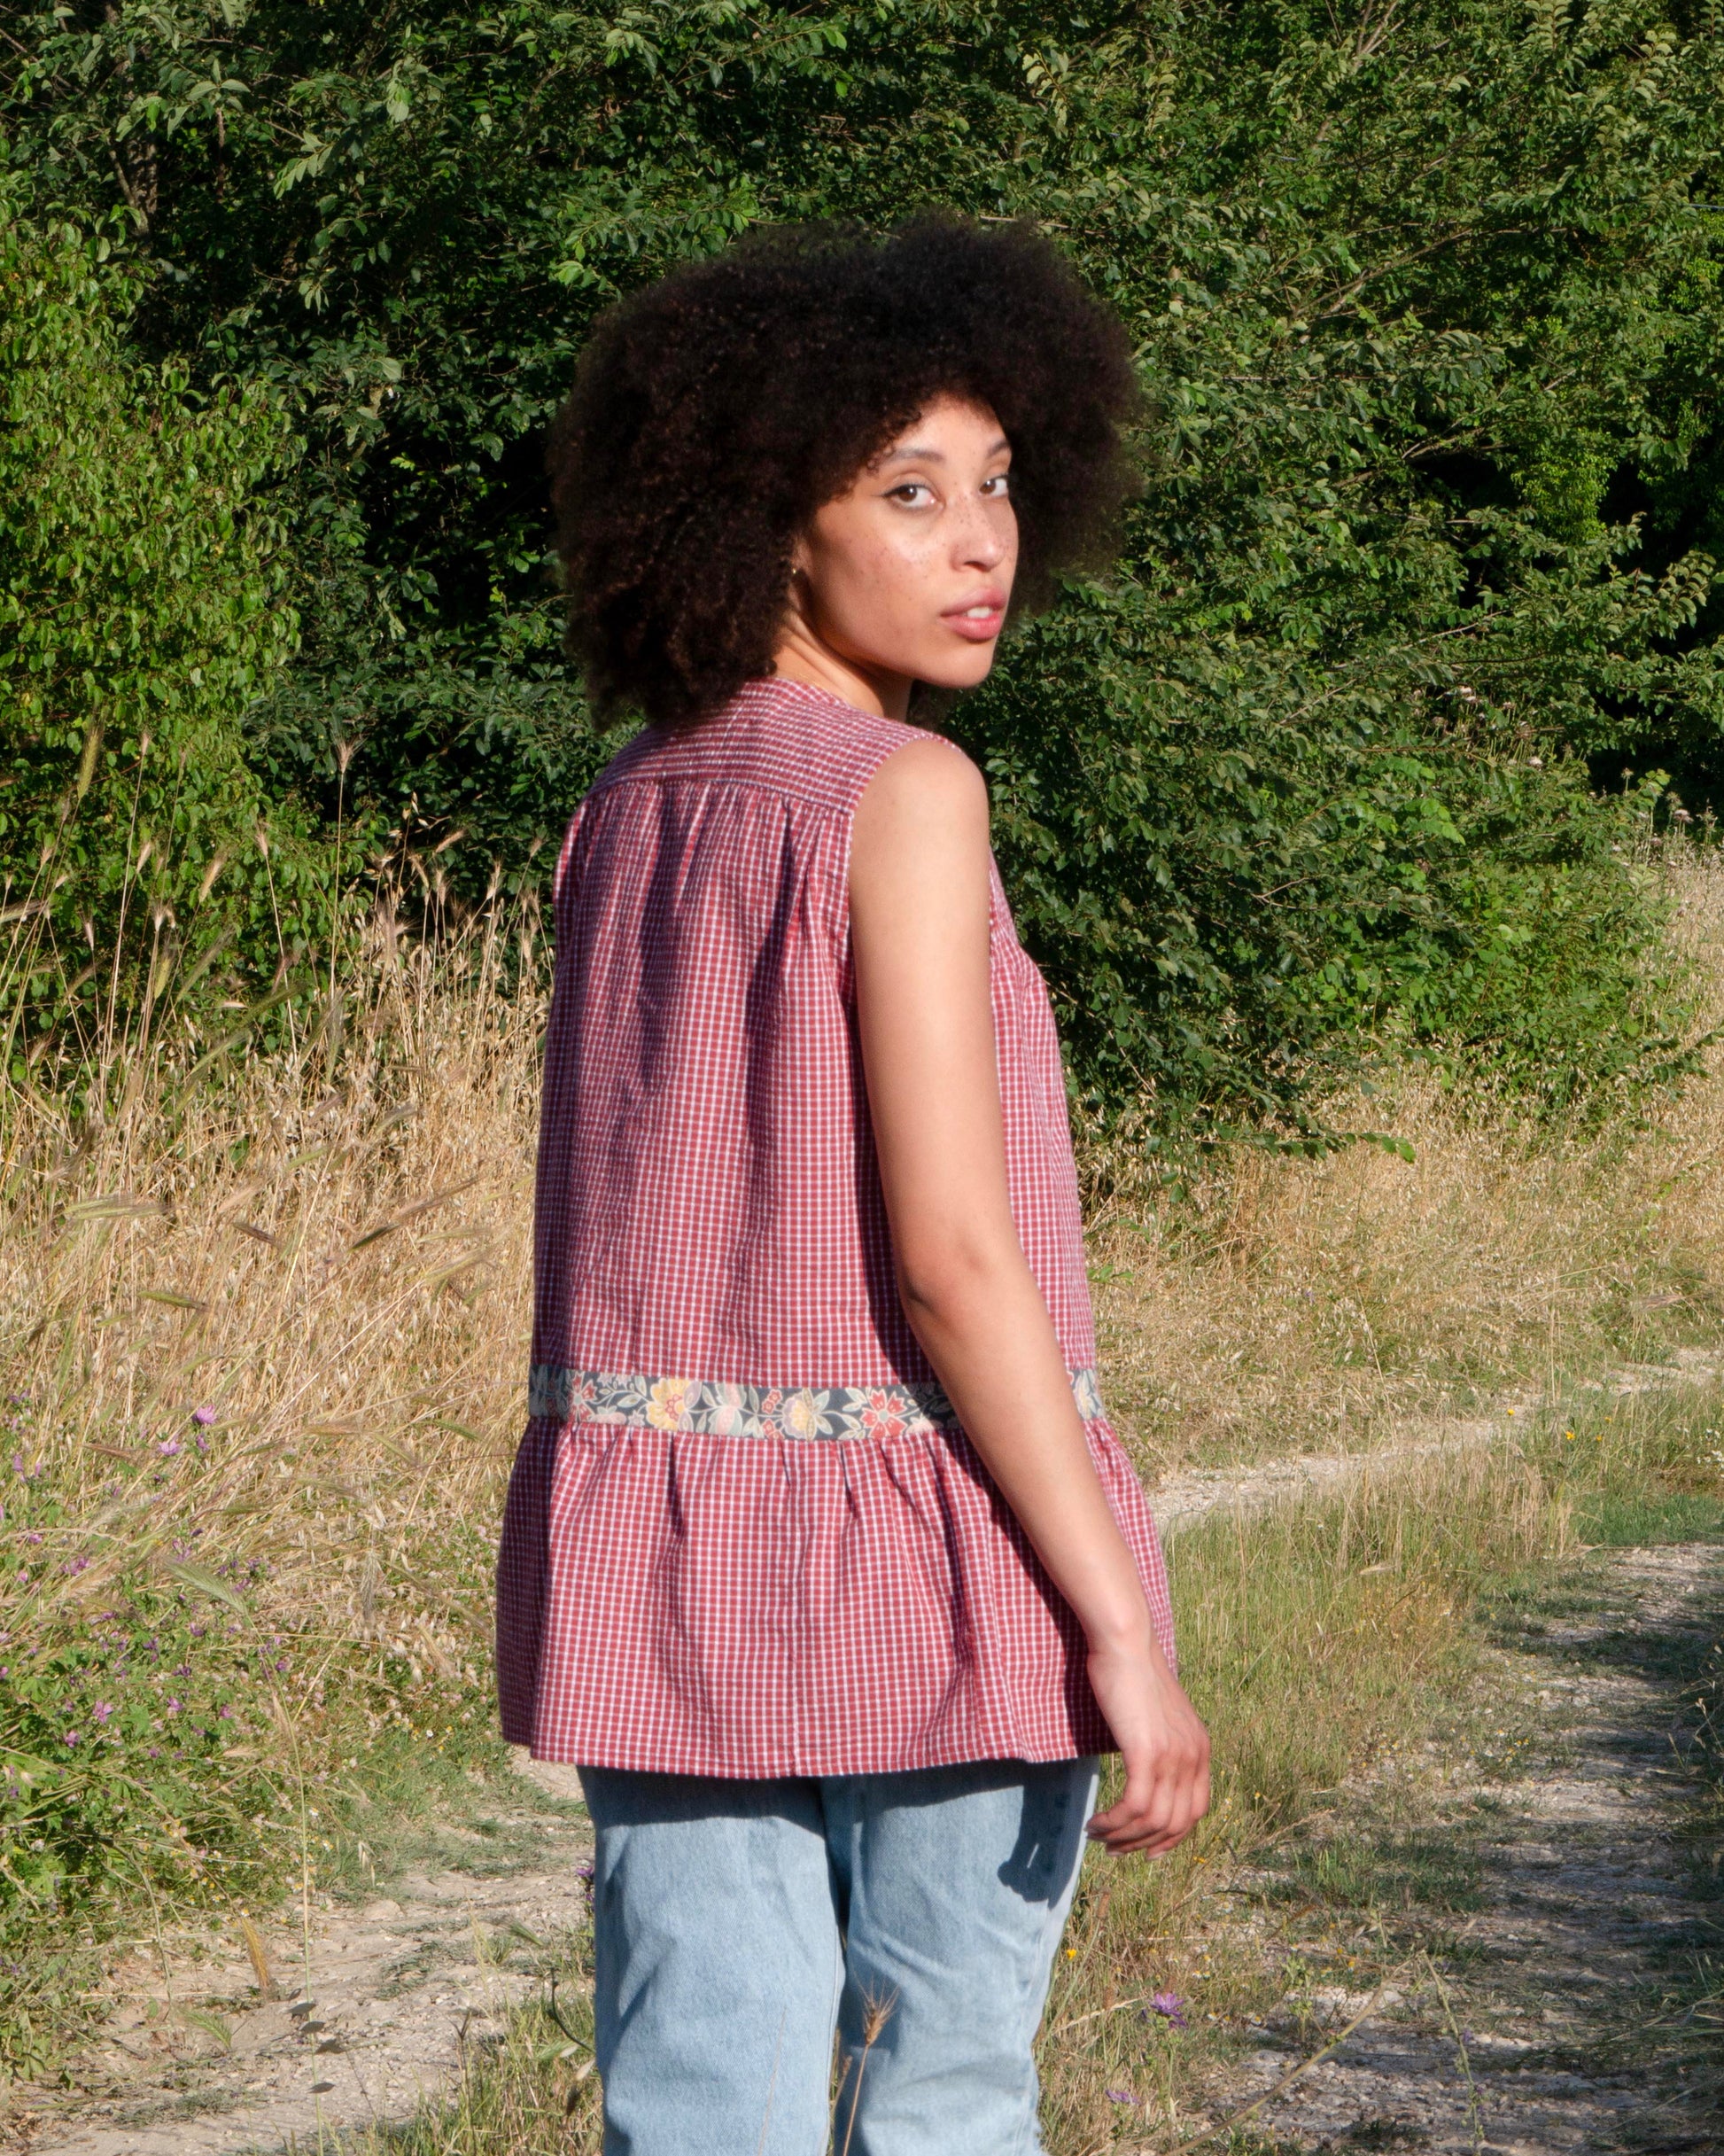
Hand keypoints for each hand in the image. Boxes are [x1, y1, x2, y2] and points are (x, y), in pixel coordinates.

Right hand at [1084, 1631, 1210, 1856]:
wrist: (1126, 1643)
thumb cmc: (1132, 1672)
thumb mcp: (1158, 1715)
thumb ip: (1160, 1743)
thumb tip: (1144, 1767)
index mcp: (1200, 1748)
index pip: (1196, 1811)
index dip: (1172, 1838)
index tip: (1146, 1850)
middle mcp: (1193, 1757)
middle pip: (1175, 1824)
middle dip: (1143, 1845)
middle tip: (1114, 1849)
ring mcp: (1173, 1757)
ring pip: (1153, 1822)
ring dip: (1123, 1837)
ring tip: (1097, 1835)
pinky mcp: (1147, 1754)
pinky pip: (1134, 1807)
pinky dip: (1114, 1822)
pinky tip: (1096, 1822)